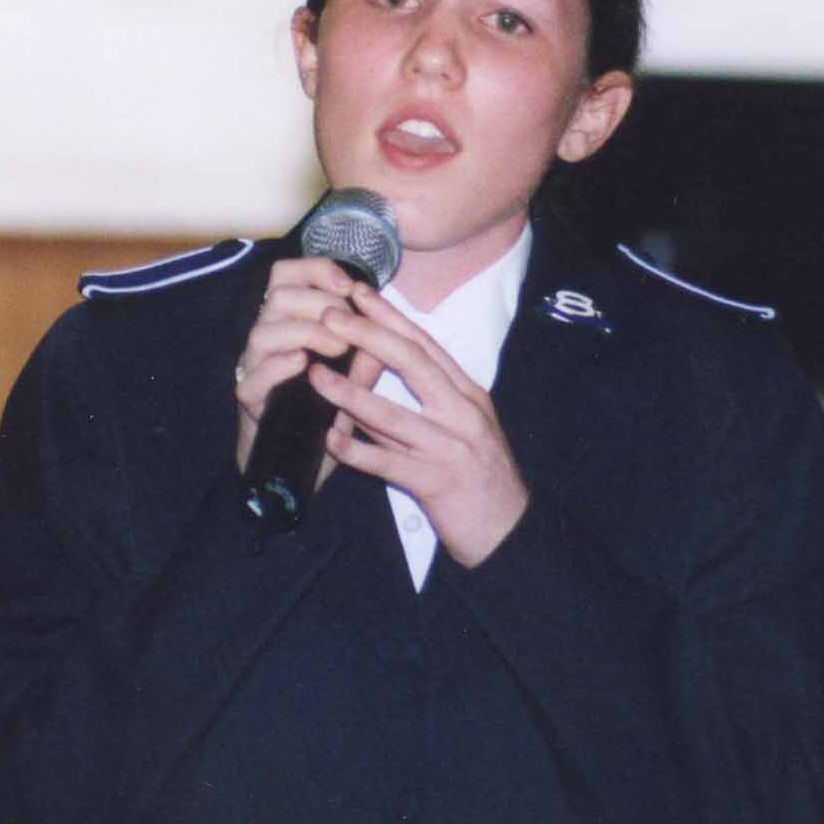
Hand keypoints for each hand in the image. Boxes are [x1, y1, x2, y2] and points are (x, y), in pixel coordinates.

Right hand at [233, 257, 384, 487]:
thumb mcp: (353, 379)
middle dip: (318, 302)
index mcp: (288, 322)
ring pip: (262, 332)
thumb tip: (386, 327)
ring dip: (304, 333)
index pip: (287, 274)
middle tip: (349, 325)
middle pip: (278, 295)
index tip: (349, 286)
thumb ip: (366, 354)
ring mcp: (254, 368)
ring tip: (337, 348)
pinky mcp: (249, 400)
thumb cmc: (326, 412)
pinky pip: (254, 377)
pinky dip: (278, 367)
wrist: (298, 466)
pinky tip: (303, 365)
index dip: (317, 270)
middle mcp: (267, 338)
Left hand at [309, 283, 529, 567]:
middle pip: (412, 363)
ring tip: (315, 374)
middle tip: (331, 315)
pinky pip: (387, 463)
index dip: (390, 316)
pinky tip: (329, 439)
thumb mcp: (463, 429)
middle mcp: (462, 414)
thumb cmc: (481, 478)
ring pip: (392, 413)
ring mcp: (450, 448)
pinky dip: (356, 450)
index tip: (360, 292)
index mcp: (468, 395)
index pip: (426, 345)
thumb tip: (378, 376)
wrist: (509, 531)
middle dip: (368, 335)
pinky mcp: (435, 483)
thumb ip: (427, 402)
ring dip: (349, 392)